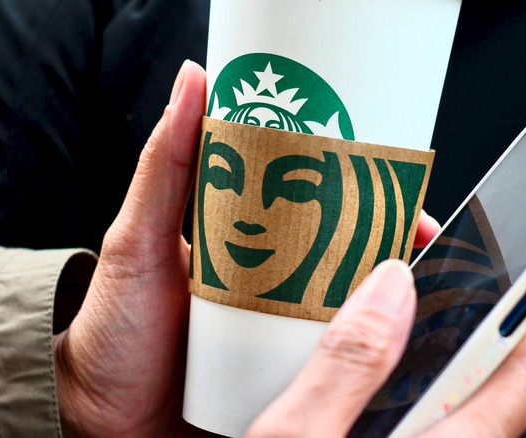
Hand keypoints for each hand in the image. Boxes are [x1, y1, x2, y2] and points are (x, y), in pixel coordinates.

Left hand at [52, 60, 441, 436]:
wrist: (104, 419)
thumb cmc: (115, 328)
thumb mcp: (139, 240)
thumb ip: (167, 167)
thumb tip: (195, 81)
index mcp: (249, 240)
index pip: (317, 203)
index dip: (365, 188)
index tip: (400, 180)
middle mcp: (275, 284)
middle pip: (346, 254)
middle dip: (389, 241)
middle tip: (420, 238)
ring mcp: (284, 332)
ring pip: (351, 308)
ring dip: (385, 299)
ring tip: (418, 292)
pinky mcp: (287, 380)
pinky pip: (337, 363)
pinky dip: (366, 355)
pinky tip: (388, 348)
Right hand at [247, 265, 525, 437]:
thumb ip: (349, 364)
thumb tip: (390, 288)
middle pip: (502, 377)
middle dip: (489, 312)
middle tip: (452, 265)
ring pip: (463, 397)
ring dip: (448, 344)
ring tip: (403, 301)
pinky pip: (431, 417)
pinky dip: (414, 378)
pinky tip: (372, 366)